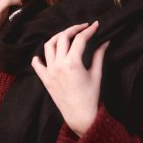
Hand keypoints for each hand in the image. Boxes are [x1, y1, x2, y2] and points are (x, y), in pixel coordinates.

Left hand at [31, 21, 109, 137]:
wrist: (80, 117)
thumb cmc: (91, 96)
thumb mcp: (97, 74)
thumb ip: (99, 55)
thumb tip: (105, 41)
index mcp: (73, 63)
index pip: (80, 39)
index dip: (88, 30)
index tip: (95, 25)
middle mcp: (59, 64)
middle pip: (62, 37)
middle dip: (73, 29)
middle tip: (82, 27)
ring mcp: (50, 71)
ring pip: (48, 46)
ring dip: (57, 37)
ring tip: (66, 35)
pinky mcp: (45, 79)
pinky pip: (37, 65)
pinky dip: (38, 58)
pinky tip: (42, 54)